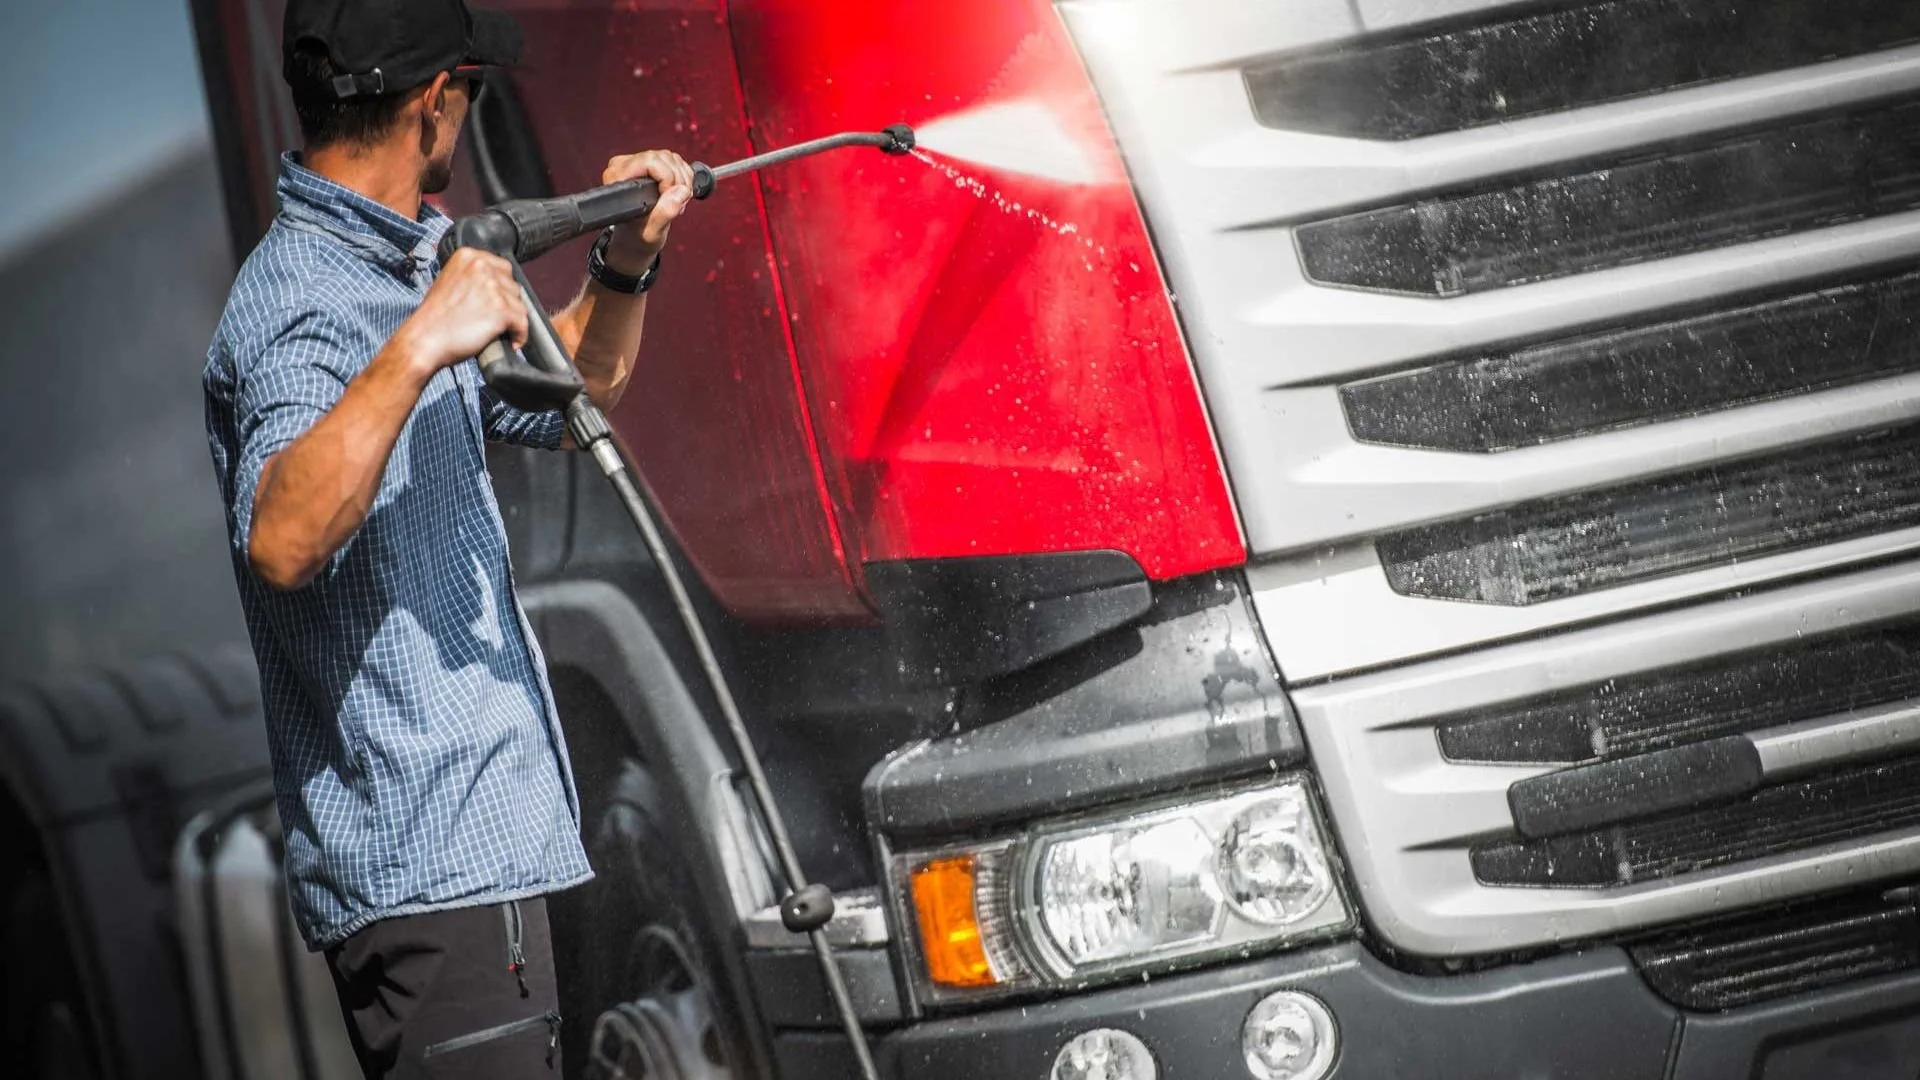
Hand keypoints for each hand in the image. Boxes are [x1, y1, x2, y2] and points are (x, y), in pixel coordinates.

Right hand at [400, 248, 528, 374]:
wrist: (424, 339)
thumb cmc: (434, 318)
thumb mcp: (448, 281)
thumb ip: (471, 276)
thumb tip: (495, 282)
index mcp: (468, 256)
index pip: (502, 267)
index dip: (502, 287)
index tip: (498, 300)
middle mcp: (482, 267)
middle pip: (512, 285)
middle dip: (507, 303)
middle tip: (496, 318)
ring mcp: (493, 287)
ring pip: (520, 305)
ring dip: (512, 320)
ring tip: (499, 331)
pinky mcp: (501, 309)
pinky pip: (523, 323)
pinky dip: (520, 336)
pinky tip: (512, 342)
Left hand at [601, 149, 695, 273]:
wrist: (636, 236)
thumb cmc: (637, 234)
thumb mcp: (651, 231)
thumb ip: (664, 212)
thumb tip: (681, 191)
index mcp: (618, 177)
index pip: (650, 161)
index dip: (667, 177)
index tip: (667, 196)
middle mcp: (625, 165)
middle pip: (663, 158)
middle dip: (678, 180)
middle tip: (677, 202)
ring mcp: (639, 162)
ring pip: (672, 158)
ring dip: (682, 180)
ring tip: (677, 200)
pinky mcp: (651, 163)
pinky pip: (675, 161)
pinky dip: (684, 177)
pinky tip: (677, 193)